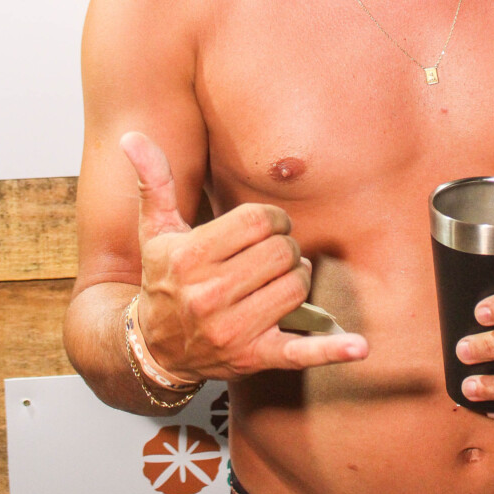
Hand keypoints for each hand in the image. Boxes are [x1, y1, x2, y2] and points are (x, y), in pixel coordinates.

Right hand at [120, 131, 367, 382]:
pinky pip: (300, 352)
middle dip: (285, 248)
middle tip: (271, 255)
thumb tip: (133, 135)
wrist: (154, 346)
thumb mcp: (156, 230)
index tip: (268, 227)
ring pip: (296, 286)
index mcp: (190, 258)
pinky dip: (331, 349)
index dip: (273, 219)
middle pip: (282, 252)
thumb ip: (154, 182)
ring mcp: (232, 330)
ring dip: (296, 279)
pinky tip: (359, 345)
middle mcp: (209, 296)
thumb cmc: (163, 278)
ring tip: (276, 280)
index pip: (261, 221)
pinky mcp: (254, 358)